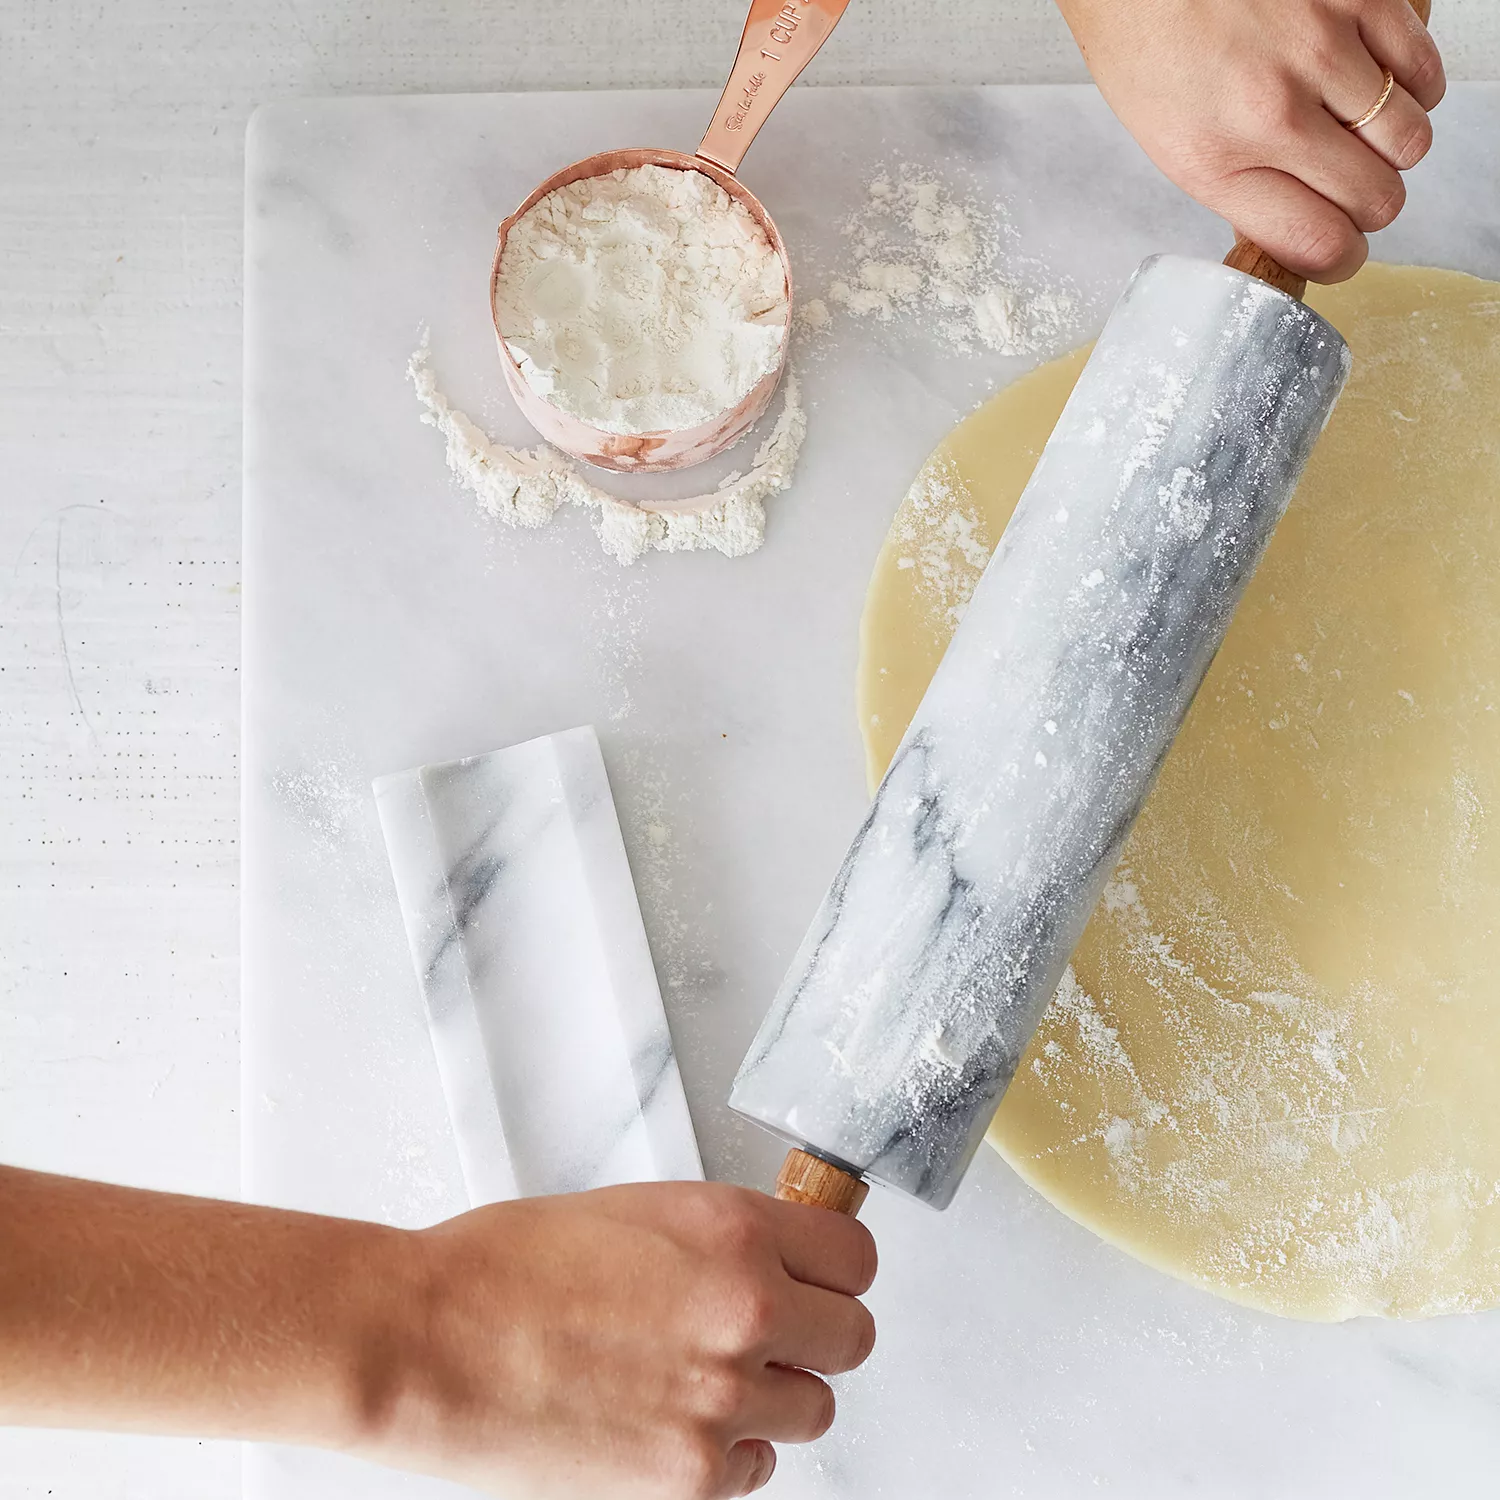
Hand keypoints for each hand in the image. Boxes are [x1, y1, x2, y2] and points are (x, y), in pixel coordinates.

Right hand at [0, 1168, 874, 1499]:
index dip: (834, 1266)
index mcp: (732, 1228)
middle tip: (772, 1329)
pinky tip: (679, 1422)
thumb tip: (774, 1258)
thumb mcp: (636, 1212)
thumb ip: (722, 1237)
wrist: (429, 1338)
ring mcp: (723, 1396)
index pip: (857, 1255)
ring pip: (815, 1408)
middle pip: (852, 1337)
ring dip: (777, 1394)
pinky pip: (759, 1469)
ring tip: (710, 1378)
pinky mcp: (689, 1475)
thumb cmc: (505, 1265)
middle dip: (817, 1332)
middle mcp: (746, 1308)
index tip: (818, 1274)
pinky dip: (733, 1451)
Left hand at [1055, 0, 1445, 281]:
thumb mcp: (1170, 139)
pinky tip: (1375, 76)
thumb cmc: (1147, 41)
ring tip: (1359, 124)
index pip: (1317, 245)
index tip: (1341, 250)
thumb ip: (1239, 186)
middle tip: (1349, 182)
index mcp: (1214, 163)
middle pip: (1377, 199)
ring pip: (1410, 138)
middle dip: (1371, 203)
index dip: (1340, 258)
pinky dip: (1412, 82)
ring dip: (1392, 141)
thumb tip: (1303, 224)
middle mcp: (1270, 113)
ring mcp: (1319, 50)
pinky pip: (1422, 66)